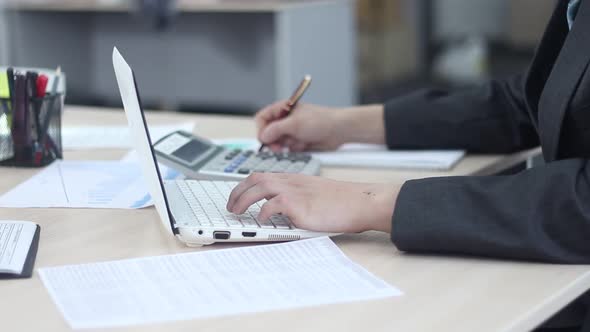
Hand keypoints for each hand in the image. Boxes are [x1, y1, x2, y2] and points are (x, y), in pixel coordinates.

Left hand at [226, 173, 399, 232]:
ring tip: (237, 212)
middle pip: (255, 179)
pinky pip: (272, 205)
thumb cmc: (343, 201)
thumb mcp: (315, 193)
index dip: (246, 184)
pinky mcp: (298, 204)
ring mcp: (294, 191)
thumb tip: (283, 211)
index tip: (238, 193)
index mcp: (294, 178)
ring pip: (258, 188)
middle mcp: (291, 181)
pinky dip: (263, 211)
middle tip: (231, 205)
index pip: (262, 175)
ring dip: (243, 200)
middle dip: (237, 191)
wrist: (360, 201)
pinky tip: (262, 219)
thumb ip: (298, 197)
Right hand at [255, 101, 345, 151]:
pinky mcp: (298, 140)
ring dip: (287, 145)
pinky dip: (295, 148)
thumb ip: (275, 130)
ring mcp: (291, 130)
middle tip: (279, 147)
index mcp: (283, 108)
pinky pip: (289, 148)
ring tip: (298, 141)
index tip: (264, 139)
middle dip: (274, 141)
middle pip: (269, 132)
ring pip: (279, 142)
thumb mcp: (294, 124)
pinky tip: (304, 144)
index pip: (262, 118)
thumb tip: (263, 136)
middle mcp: (285, 119)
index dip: (261, 129)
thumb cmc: (320, 121)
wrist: (338, 130)